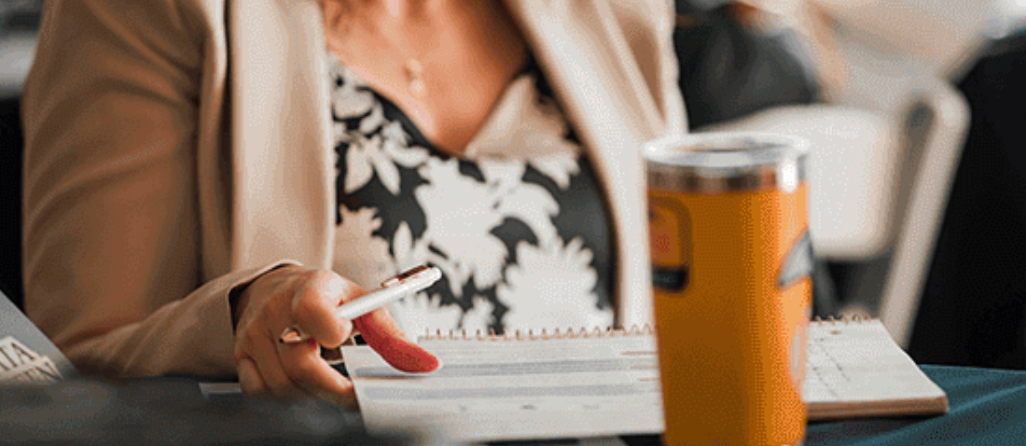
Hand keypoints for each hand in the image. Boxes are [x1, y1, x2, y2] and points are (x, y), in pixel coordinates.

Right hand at [231, 265, 439, 407]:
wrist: (278, 290)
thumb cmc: (329, 299)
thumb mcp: (362, 305)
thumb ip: (392, 336)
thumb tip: (428, 366)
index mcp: (309, 290)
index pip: (314, 312)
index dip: (333, 333)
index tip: (347, 340)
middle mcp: (274, 311)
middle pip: (300, 366)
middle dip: (333, 389)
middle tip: (354, 395)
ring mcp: (253, 334)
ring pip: (282, 385)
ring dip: (311, 395)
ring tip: (329, 384)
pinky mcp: (240, 355)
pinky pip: (260, 391)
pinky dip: (285, 396)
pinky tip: (302, 386)